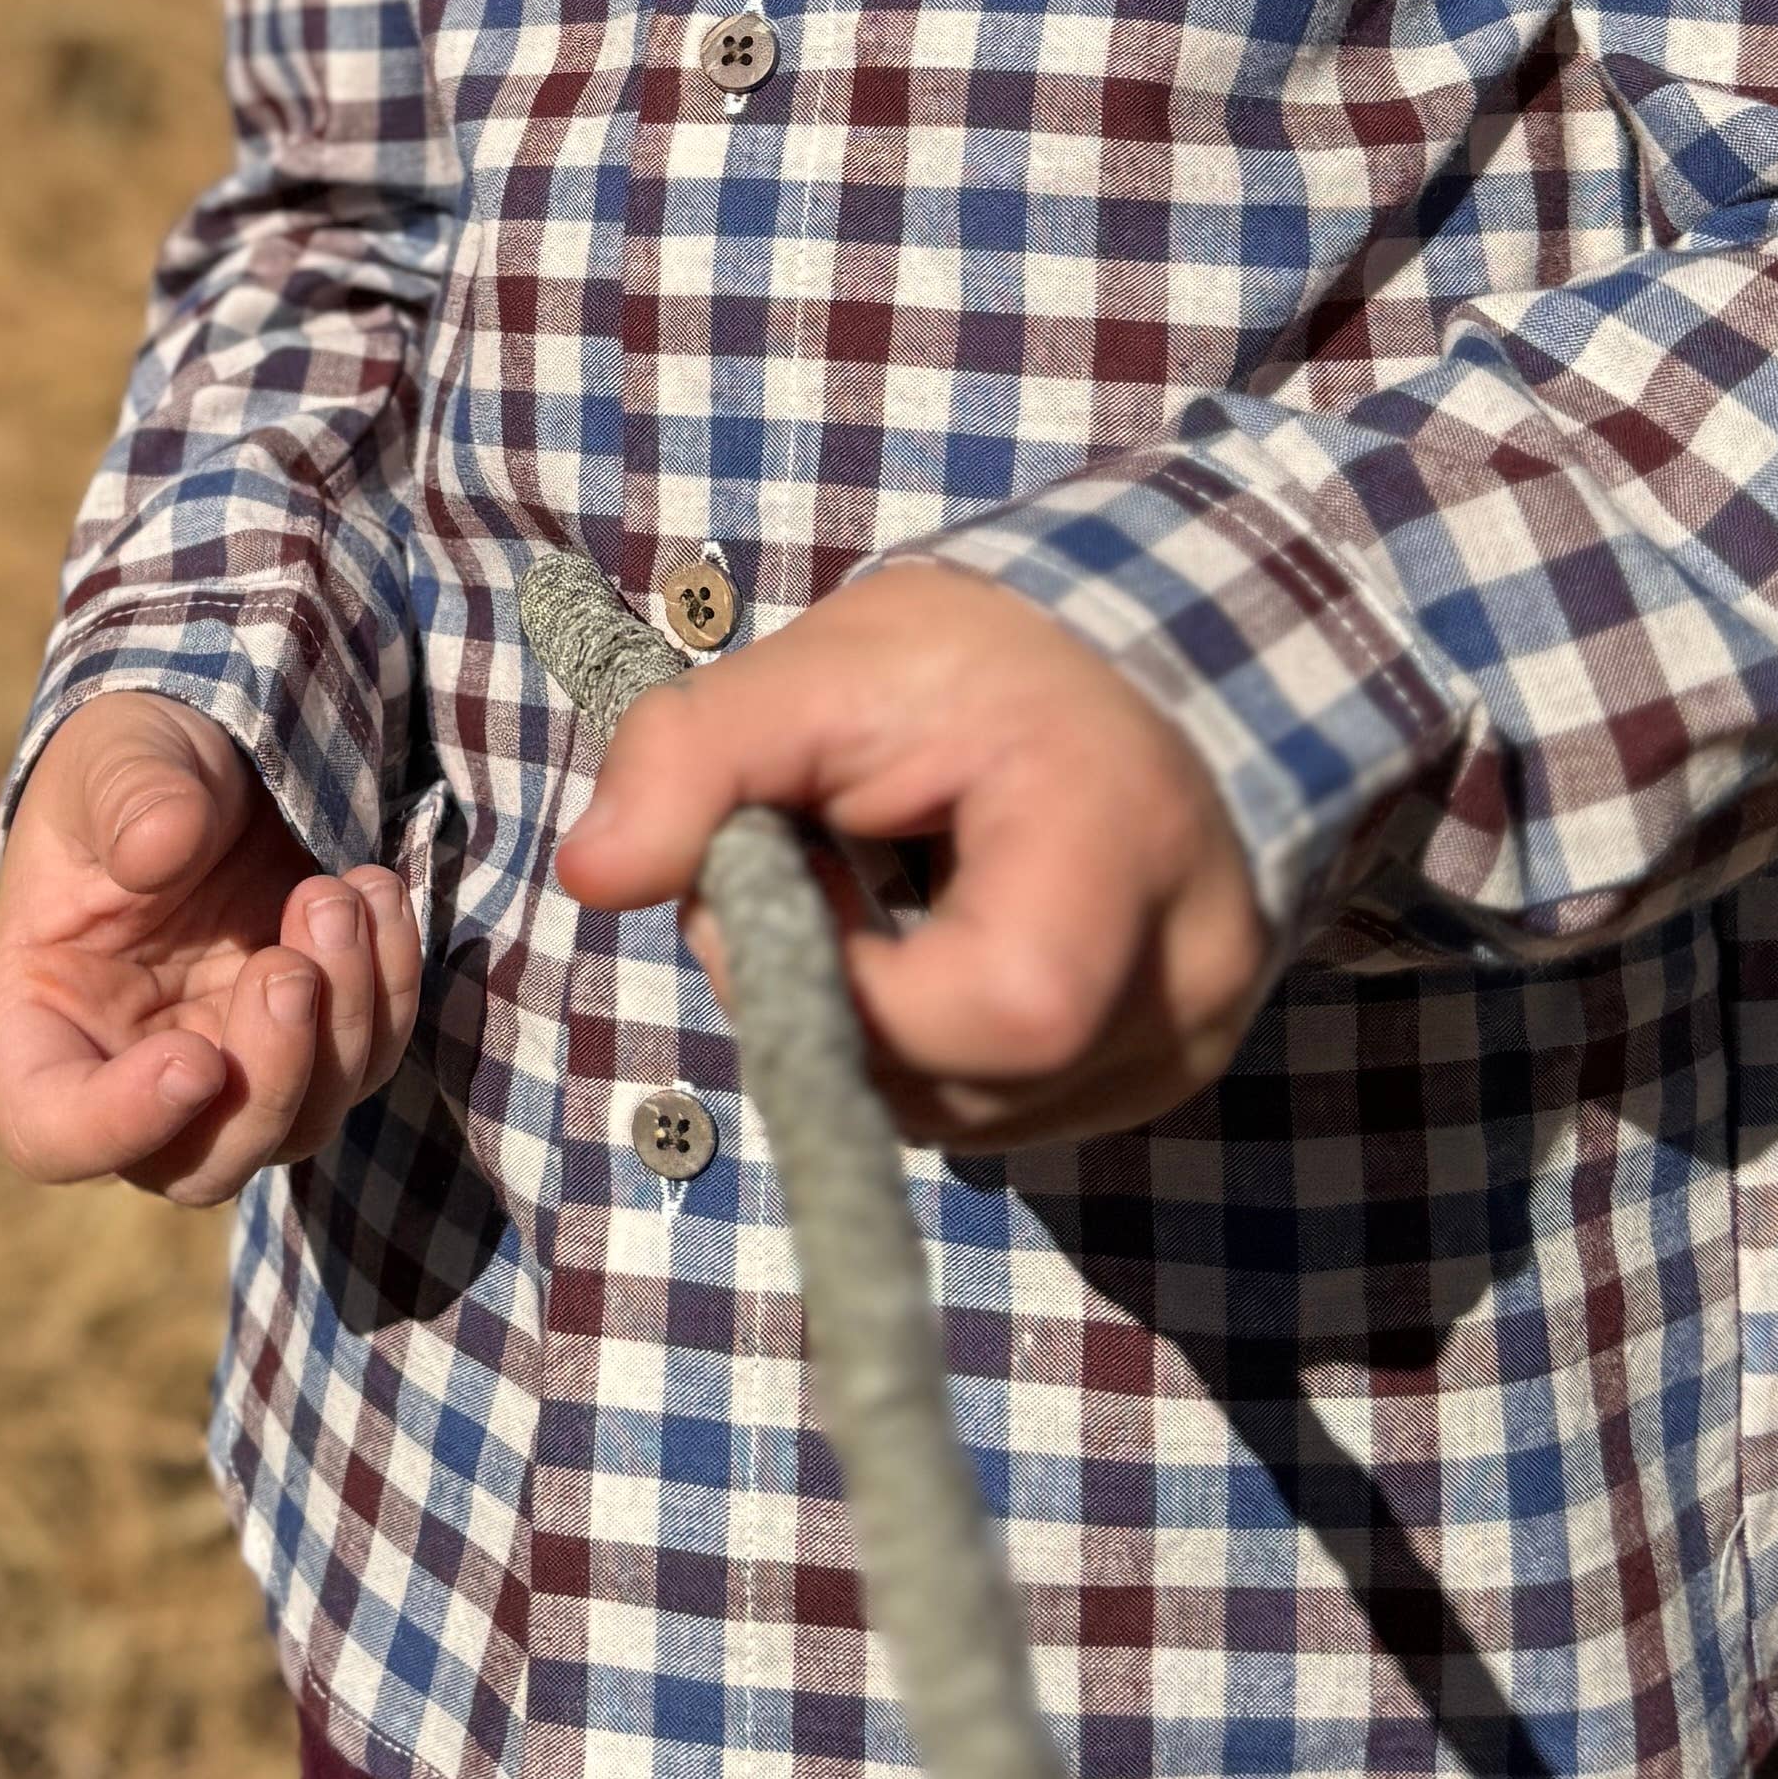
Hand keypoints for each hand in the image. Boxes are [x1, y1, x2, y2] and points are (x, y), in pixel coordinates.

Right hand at [0, 697, 423, 1207]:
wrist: (218, 742)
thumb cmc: (138, 756)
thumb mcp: (119, 751)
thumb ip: (131, 797)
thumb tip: (163, 851)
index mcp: (43, 1016)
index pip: (51, 1130)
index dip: (119, 1127)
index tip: (197, 1059)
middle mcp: (131, 1067)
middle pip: (197, 1164)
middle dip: (265, 1079)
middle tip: (292, 966)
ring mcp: (228, 1066)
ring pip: (296, 1126)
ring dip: (340, 1025)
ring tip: (341, 894)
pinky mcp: (309, 1044)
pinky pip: (363, 1064)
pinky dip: (386, 993)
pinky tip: (380, 894)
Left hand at [555, 566, 1272, 1151]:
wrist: (1120, 665)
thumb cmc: (973, 663)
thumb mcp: (824, 669)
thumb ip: (697, 758)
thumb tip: (588, 874)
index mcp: (1122, 842)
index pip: (1002, 1007)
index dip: (854, 986)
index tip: (799, 877)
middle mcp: (1188, 969)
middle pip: (963, 1085)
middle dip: (836, 1005)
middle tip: (817, 876)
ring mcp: (1190, 1034)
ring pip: (968, 1115)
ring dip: (874, 1030)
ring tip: (876, 896)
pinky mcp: (1166, 1066)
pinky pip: (1005, 1108)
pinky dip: (930, 1043)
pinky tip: (929, 942)